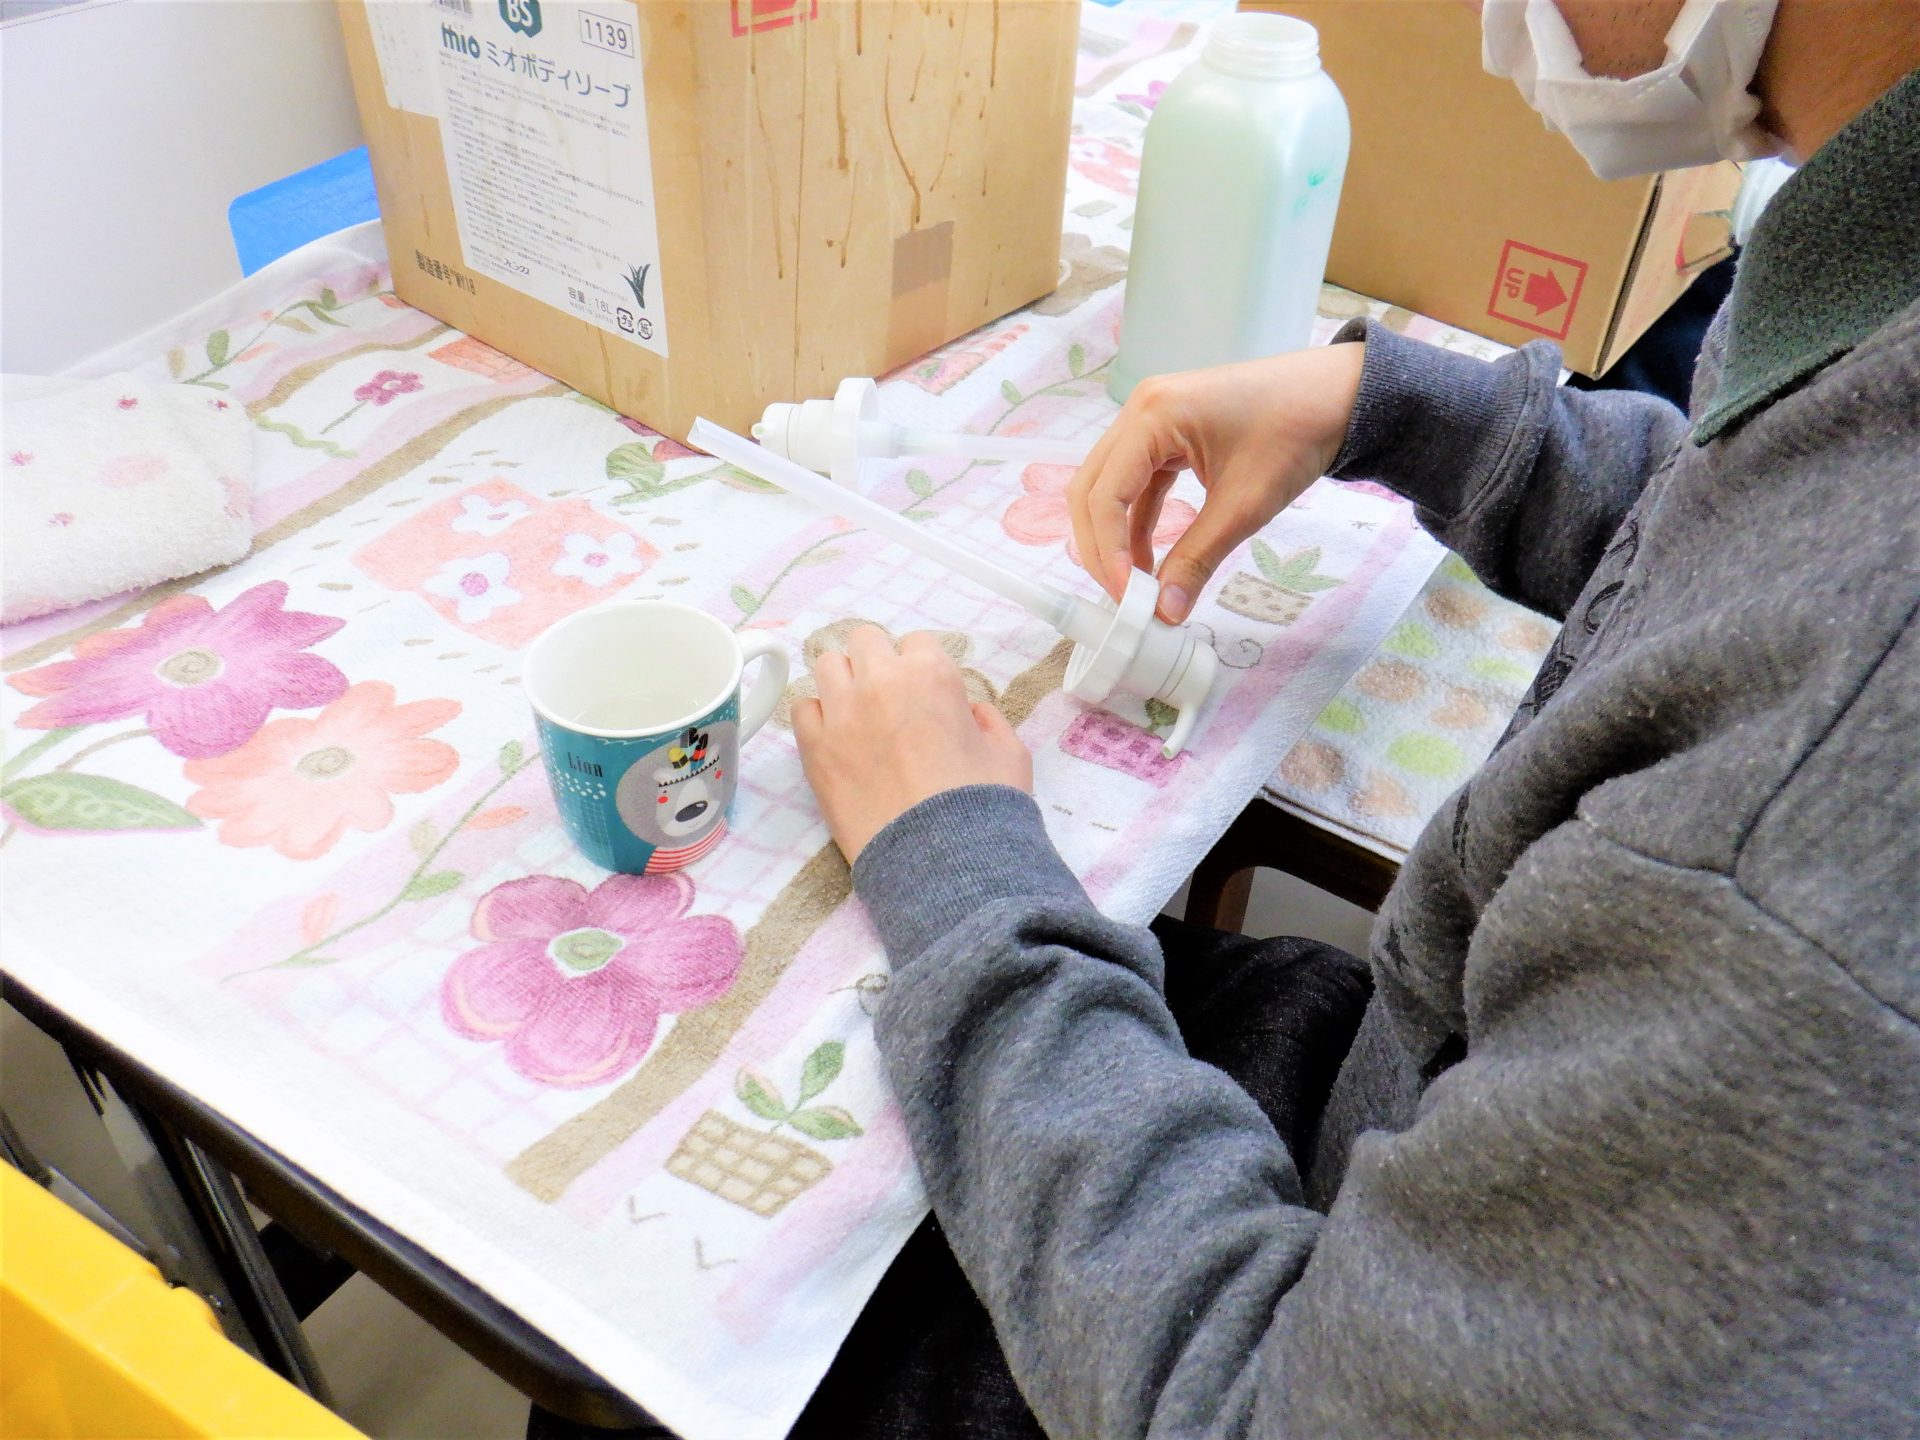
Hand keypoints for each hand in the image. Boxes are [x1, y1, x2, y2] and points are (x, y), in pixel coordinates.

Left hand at [792, 627, 1031, 862]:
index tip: (924, 691)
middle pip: (864, 639)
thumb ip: (989, 720)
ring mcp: (842, 712)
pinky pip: (802, 708)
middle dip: (877, 661)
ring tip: (856, 712)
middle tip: (887, 696)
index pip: (917, 642)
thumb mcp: (1009, 753)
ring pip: (827, 664)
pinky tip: (835, 737)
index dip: (922, 666)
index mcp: (931, 674)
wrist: (940, 861)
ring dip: (843, 680)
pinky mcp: (814, 748)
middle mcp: (880, 681)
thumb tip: (971, 713)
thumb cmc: (982, 806)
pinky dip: (817, 715)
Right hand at [1068, 343, 1367, 622]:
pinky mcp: (1168, 433)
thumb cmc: (1297, 432)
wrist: (1339, 396)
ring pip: (1109, 487)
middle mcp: (1141, 410)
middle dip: (1100, 548)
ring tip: (1135, 587)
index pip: (1103, 495)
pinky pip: (1137, 482)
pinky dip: (1138, 521)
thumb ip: (1197, 559)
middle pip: (1092, 489)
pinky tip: (1150, 560)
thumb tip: (1165, 612)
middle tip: (1123, 598)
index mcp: (1153, 415)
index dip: (1108, 553)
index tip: (1128, 599)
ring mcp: (1152, 418)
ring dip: (1115, 537)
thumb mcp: (1244, 505)